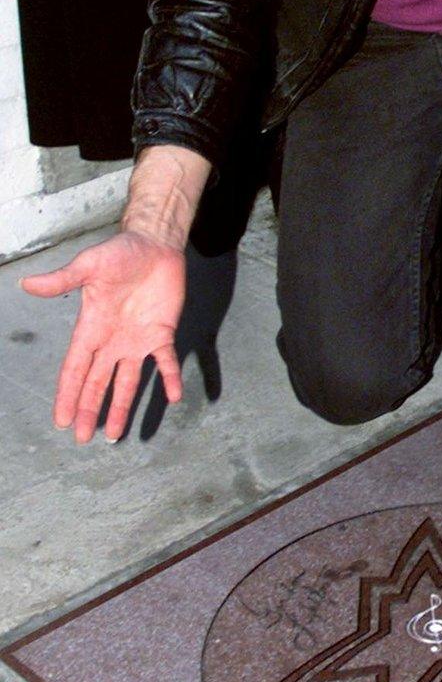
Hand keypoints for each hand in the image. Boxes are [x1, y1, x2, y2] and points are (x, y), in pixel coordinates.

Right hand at [21, 232, 185, 443]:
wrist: (154, 244)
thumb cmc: (120, 253)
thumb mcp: (89, 266)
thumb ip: (63, 280)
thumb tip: (27, 284)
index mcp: (91, 328)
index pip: (75, 368)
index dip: (68, 394)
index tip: (62, 420)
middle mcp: (112, 341)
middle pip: (97, 382)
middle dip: (90, 409)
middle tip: (83, 438)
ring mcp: (137, 340)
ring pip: (128, 381)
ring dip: (121, 406)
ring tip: (114, 434)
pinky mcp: (162, 333)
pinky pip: (166, 362)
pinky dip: (170, 378)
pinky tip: (174, 396)